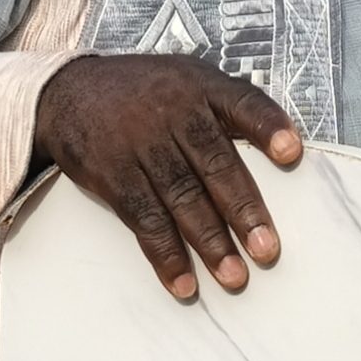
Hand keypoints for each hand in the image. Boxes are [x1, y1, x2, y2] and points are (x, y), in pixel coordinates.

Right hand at [33, 54, 300, 300]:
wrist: (68, 91)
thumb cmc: (145, 92)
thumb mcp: (186, 79)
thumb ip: (228, 106)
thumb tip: (286, 150)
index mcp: (201, 86)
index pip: (241, 102)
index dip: (267, 127)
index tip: (292, 153)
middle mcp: (174, 113)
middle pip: (215, 164)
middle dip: (244, 210)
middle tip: (267, 250)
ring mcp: (142, 144)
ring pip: (182, 197)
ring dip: (210, 241)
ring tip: (234, 276)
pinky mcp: (114, 174)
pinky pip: (144, 218)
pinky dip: (165, 253)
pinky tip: (184, 281)